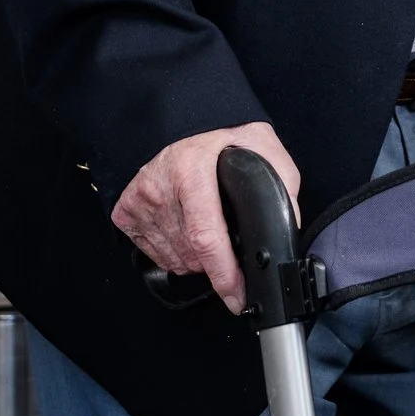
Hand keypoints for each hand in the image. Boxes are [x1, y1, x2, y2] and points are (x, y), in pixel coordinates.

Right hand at [111, 122, 300, 314]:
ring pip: (174, 259)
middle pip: (192, 255)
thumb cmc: (224, 135)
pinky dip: (175, 251)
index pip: (207, 237)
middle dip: (218, 261)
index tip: (236, 295)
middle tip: (230, 239)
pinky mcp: (126, 212)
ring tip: (208, 229)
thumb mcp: (263, 147)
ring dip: (196, 258)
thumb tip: (289, 226)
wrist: (184, 120)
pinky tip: (185, 229)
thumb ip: (282, 184)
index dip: (224, 273)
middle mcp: (160, 189)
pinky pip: (154, 253)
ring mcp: (139, 203)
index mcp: (193, 172)